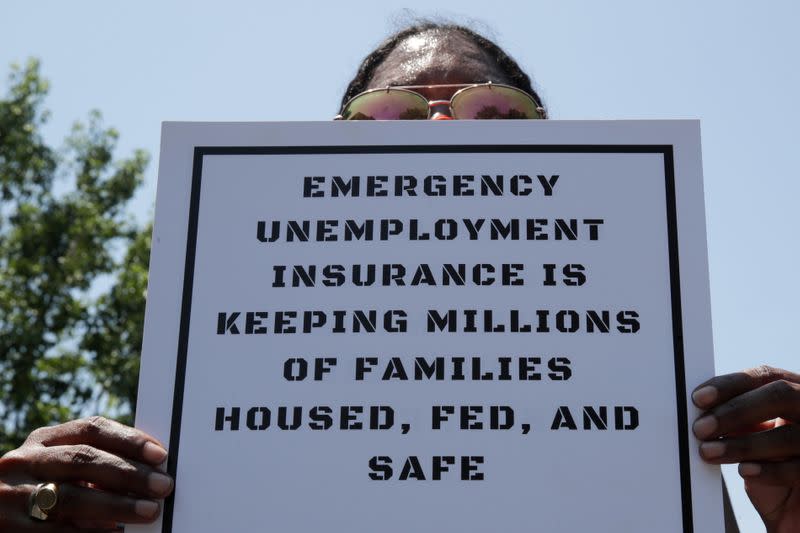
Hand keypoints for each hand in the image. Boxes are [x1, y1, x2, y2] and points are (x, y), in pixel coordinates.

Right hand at [0, 416, 173, 531]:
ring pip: (71, 497)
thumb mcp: (59, 469)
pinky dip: (92, 532)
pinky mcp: (10, 529)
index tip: (160, 455)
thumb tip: (149, 470)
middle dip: (128, 473)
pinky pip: (58, 531)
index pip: (91, 429)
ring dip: (116, 505)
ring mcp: (12, 496)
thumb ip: (94, 466)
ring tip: (148, 511)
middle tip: (163, 486)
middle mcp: (24, 462)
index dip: (129, 439)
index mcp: (43, 441)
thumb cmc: (42, 491)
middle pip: (83, 460)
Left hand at [693, 366, 799, 532]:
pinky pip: (799, 468)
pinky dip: (768, 470)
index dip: (730, 384)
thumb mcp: (752, 435)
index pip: (766, 376)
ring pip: (789, 434)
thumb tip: (700, 410)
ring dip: (743, 444)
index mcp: (796, 392)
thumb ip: (736, 418)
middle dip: (736, 410)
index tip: (698, 399)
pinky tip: (744, 471)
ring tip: (709, 452)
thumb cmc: (770, 465)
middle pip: (781, 395)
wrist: (794, 512)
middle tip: (701, 428)